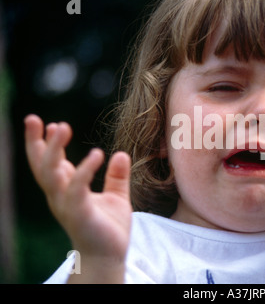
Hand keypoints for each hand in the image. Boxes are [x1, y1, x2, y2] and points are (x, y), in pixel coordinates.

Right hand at [24, 114, 131, 281]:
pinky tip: (97, 154)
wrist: (110, 256)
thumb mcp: (116, 197)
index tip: (49, 123)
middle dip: (35, 142)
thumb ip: (117, 176)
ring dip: (53, 150)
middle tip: (33, 118)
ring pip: (51, 173)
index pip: (50, 163)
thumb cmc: (109, 229)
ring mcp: (67, 204)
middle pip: (41, 165)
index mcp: (67, 190)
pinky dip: (84, 170)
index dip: (46, 144)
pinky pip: (76, 188)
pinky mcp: (79, 213)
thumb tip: (121, 153)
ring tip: (61, 126)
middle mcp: (61, 196)